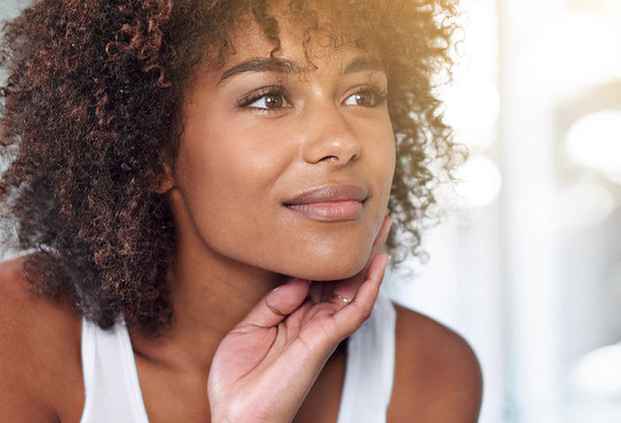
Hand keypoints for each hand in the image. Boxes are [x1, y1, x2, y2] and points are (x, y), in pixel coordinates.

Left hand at [207, 217, 391, 422]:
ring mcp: (322, 330)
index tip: (335, 223)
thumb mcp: (249, 328)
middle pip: (343, 277)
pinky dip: (370, 284)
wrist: (236, 415)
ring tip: (384, 226)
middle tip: (373, 216)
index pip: (319, 278)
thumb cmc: (238, 380)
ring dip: (371, 257)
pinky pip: (355, 309)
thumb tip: (299, 278)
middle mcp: (314, 322)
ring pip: (356, 288)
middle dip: (358, 248)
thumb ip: (275, 302)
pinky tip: (379, 261)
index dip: (329, 252)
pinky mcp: (325, 340)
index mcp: (295, 318)